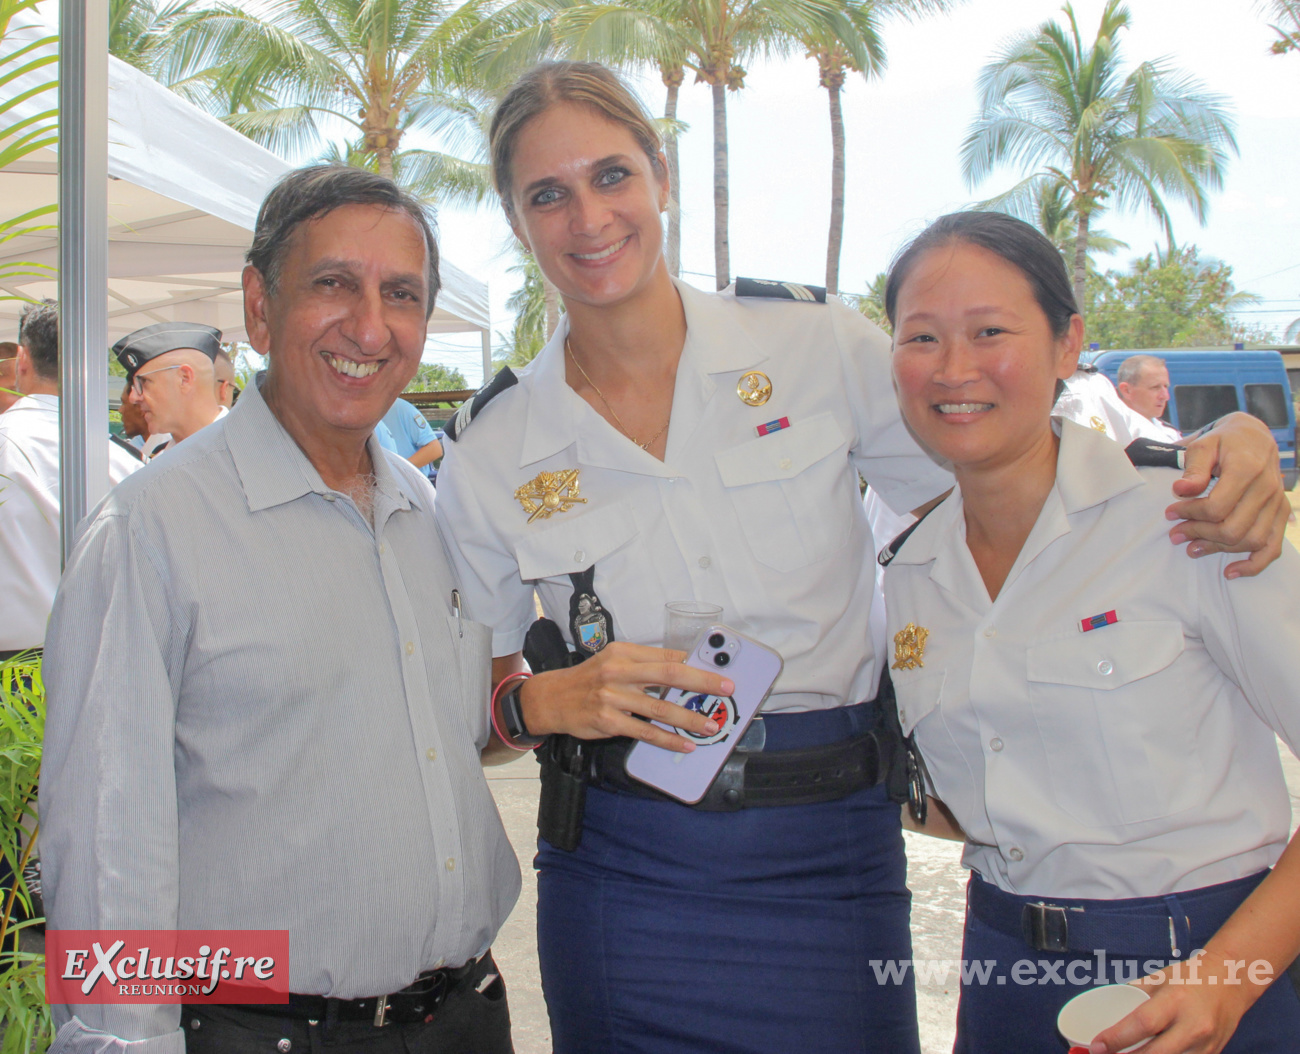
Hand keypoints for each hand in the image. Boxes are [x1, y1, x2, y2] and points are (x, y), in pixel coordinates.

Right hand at [520, 642, 734, 752]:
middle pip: (668, 674)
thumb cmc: (588, 679)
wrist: (552, 698)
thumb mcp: (613, 661)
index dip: (695, 663)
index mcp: (623, 652)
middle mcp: (618, 671)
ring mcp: (612, 697)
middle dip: (702, 682)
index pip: (666, 655)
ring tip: (709, 726)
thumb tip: (682, 670)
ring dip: (689, 718)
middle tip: (725, 689)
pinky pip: (645, 731)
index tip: (718, 671)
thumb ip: (644, 665)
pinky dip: (668, 739)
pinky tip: (683, 744)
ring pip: (660, 707)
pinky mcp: (608, 721)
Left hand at [1088, 953, 1256, 1053]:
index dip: (1117, 1038)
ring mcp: (1206, 1046)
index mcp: (1176, 1001)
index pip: (1143, 1025)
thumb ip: (1134, 996)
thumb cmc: (1190, 978)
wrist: (1231, 982)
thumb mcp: (1159, 979)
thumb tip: (1106, 1012)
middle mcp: (1193, 1026)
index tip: (1096, 1045)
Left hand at [1166, 412, 1287, 577]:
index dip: (1190, 515)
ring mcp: (1276, 503)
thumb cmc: (1224, 442)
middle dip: (1199, 534)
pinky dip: (1254, 565)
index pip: (1217, 507)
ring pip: (1250, 541)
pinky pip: (1272, 548)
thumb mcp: (1203, 445)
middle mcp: (1266, 488)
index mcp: (1247, 469)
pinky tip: (1230, 572)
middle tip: (1175, 534)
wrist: (1254, 437)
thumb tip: (1180, 490)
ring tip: (1191, 548)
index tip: (1171, 513)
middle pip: (1232, 528)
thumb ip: (1193, 468)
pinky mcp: (1280, 514)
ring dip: (1217, 549)